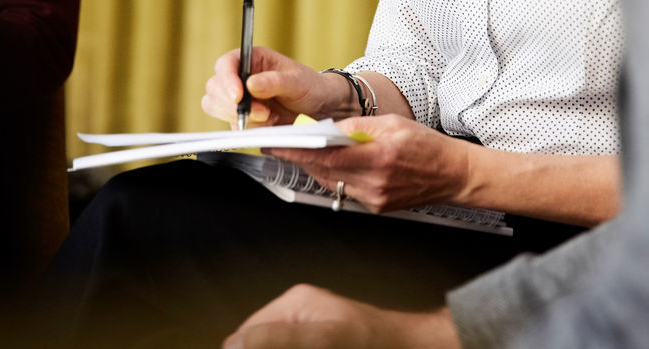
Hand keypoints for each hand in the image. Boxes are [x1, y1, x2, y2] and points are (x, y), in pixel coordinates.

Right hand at [202, 47, 349, 126]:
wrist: (319, 109)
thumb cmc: (309, 87)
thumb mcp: (298, 81)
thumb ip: (275, 82)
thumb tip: (251, 84)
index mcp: (251, 59)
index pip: (225, 64)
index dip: (227, 79)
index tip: (238, 96)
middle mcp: (239, 77)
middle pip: (214, 88)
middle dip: (233, 103)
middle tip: (263, 112)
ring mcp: (238, 99)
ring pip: (216, 107)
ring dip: (239, 116)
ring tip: (269, 116)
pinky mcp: (240, 118)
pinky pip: (231, 126)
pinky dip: (248, 128)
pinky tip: (269, 123)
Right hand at [223, 284, 457, 348]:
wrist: (415, 348)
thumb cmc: (378, 342)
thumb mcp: (326, 338)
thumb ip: (278, 339)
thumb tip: (233, 344)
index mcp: (292, 305)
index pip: (243, 337)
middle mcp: (297, 318)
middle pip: (260, 344)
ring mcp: (311, 334)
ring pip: (277, 347)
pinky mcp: (323, 343)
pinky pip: (301, 346)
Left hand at [269, 114, 473, 212]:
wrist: (453, 175)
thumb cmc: (428, 147)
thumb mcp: (394, 123)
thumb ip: (359, 125)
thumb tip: (330, 127)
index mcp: (378, 158)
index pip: (327, 156)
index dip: (297, 150)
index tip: (277, 144)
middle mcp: (374, 183)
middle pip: (324, 172)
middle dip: (301, 158)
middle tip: (282, 144)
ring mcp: (374, 198)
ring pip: (331, 183)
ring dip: (315, 168)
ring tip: (303, 151)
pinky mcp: (376, 207)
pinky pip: (345, 191)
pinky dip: (334, 177)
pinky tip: (331, 165)